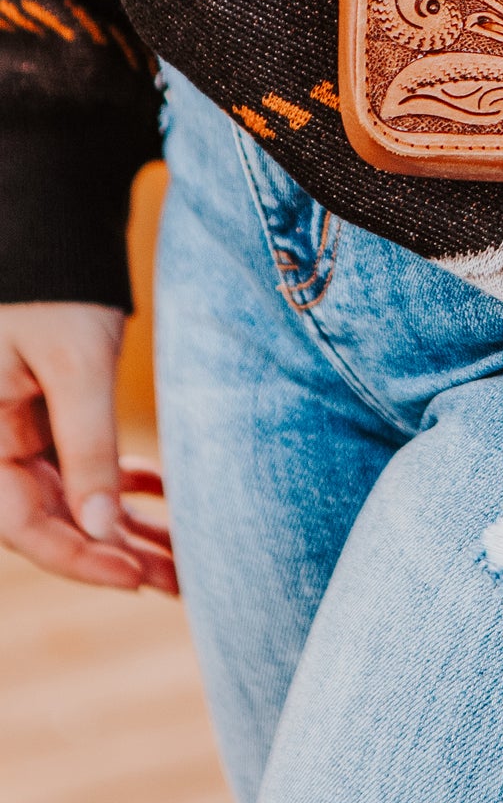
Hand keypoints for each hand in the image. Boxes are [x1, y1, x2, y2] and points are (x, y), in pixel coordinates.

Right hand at [0, 303, 176, 593]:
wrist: (53, 220)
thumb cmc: (56, 282)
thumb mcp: (75, 362)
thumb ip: (87, 444)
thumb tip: (102, 530)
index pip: (21, 524)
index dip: (77, 558)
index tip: (132, 576)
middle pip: (50, 519)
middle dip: (111, 555)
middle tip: (176, 582)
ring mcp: (20, 429)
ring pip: (72, 497)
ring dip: (123, 528)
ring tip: (181, 561)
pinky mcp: (48, 412)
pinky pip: (81, 464)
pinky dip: (121, 482)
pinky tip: (162, 497)